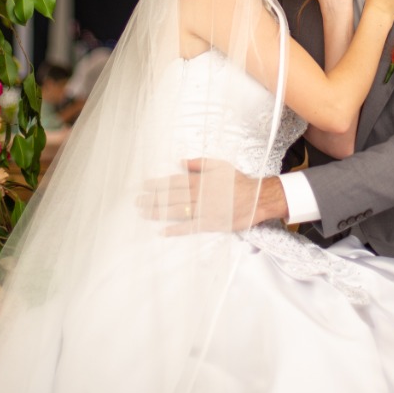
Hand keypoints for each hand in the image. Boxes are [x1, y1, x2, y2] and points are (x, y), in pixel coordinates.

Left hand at [137, 159, 286, 232]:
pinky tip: (163, 231)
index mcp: (200, 181)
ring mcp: (203, 211)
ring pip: (176, 212)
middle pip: (171, 198)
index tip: (144, 185)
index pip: (174, 182)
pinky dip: (176, 230)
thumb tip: (181, 161)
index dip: (158, 184)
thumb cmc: (237, 180)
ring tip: (144, 213)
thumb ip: (199, 163)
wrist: (255, 198)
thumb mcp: (219, 165)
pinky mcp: (209, 224)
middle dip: (153, 199)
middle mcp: (199, 196)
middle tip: (138, 201)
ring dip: (159, 213)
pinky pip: (189, 228)